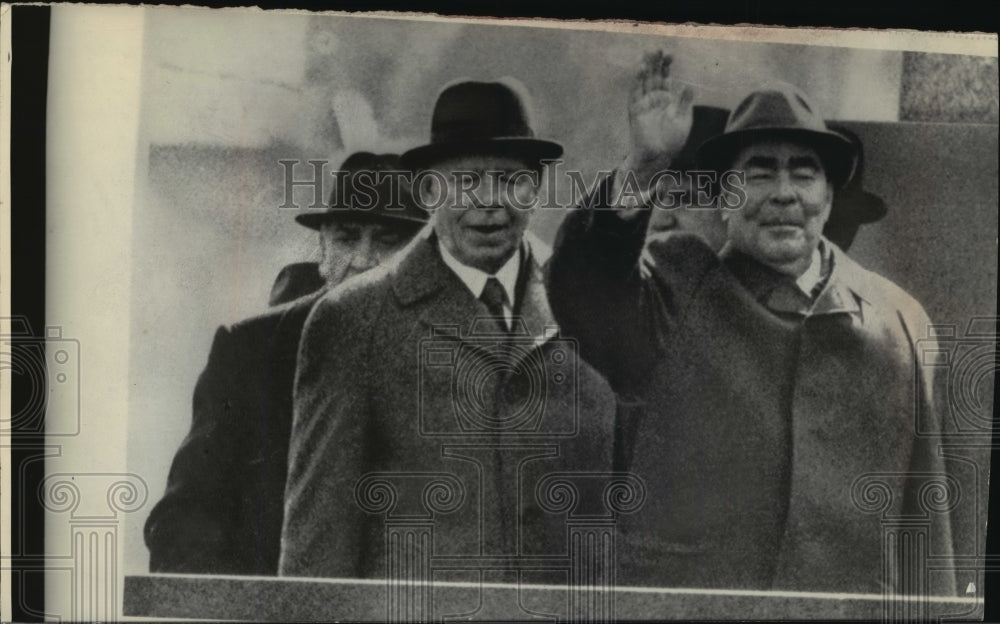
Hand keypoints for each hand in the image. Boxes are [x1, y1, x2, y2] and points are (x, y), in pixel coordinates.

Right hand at [627, 51, 693, 173]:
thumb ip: (685, 103)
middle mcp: (654, 99)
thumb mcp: (683, 120)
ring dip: (646, 68)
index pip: (666, 78)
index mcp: (667, 100)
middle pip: (654, 76)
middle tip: (658, 48)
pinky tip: (640, 69)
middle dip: (656, 63)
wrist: (658, 157)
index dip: (667, 66)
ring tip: (648, 54)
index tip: (670, 55)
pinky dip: (637, 81)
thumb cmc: (671, 141)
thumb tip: (689, 85)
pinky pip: (635, 93)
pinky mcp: (636, 111)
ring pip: (644, 82)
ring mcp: (644, 104)